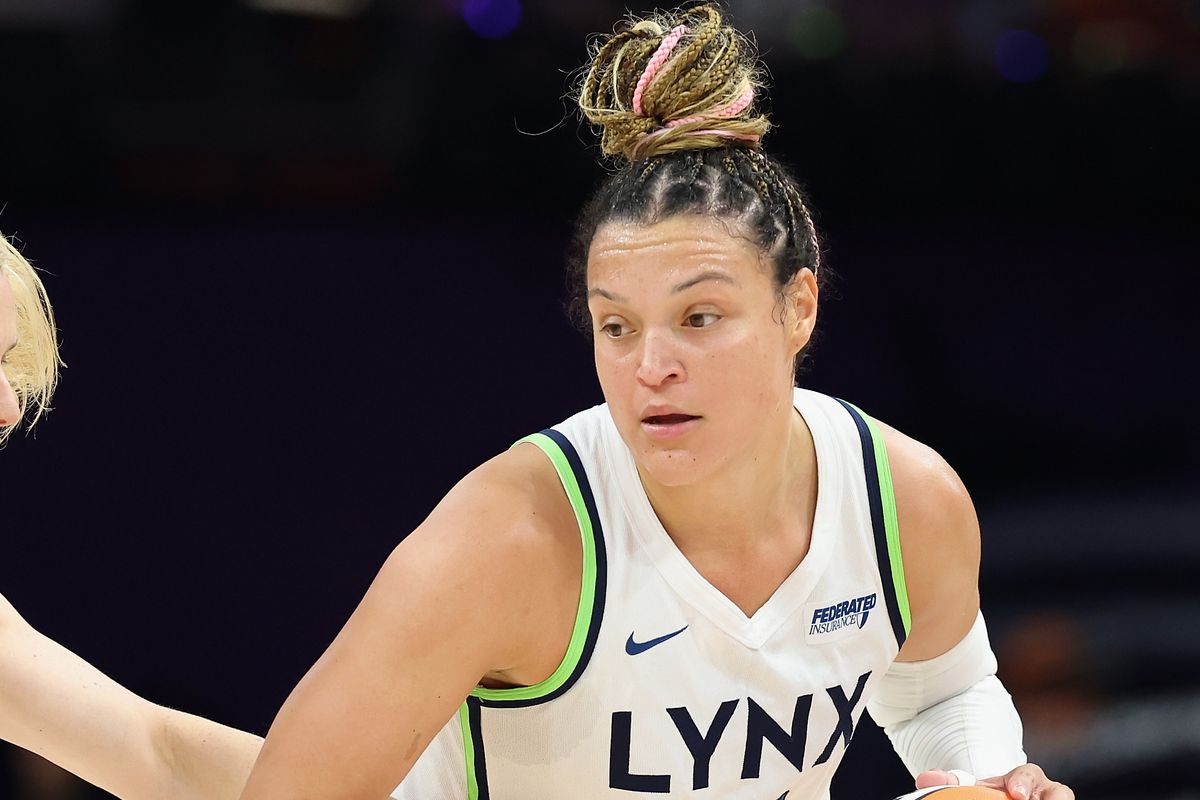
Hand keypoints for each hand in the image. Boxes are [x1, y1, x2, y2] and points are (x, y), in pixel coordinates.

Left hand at [916, 764, 1073, 799]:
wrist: (994, 799)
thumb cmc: (987, 796)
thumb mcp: (972, 788)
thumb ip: (949, 783)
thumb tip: (928, 779)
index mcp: (1022, 779)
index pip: (1028, 774)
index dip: (1024, 781)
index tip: (1016, 793)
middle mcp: (1043, 792)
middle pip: (1059, 791)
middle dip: (1050, 797)